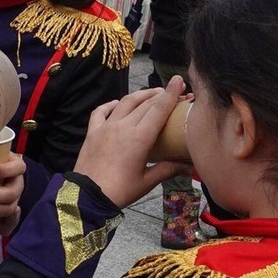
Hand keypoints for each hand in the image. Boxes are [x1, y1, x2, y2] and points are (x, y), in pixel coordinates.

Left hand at [74, 81, 193, 207]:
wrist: (87, 196)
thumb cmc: (120, 191)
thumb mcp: (147, 181)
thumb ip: (169, 169)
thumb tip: (191, 167)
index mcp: (139, 138)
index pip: (159, 109)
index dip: (171, 94)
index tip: (179, 81)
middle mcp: (123, 127)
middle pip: (145, 104)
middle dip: (161, 95)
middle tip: (173, 92)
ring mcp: (106, 127)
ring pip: (125, 103)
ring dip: (140, 96)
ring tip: (152, 94)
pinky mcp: (92, 132)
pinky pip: (101, 112)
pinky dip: (110, 105)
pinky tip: (117, 103)